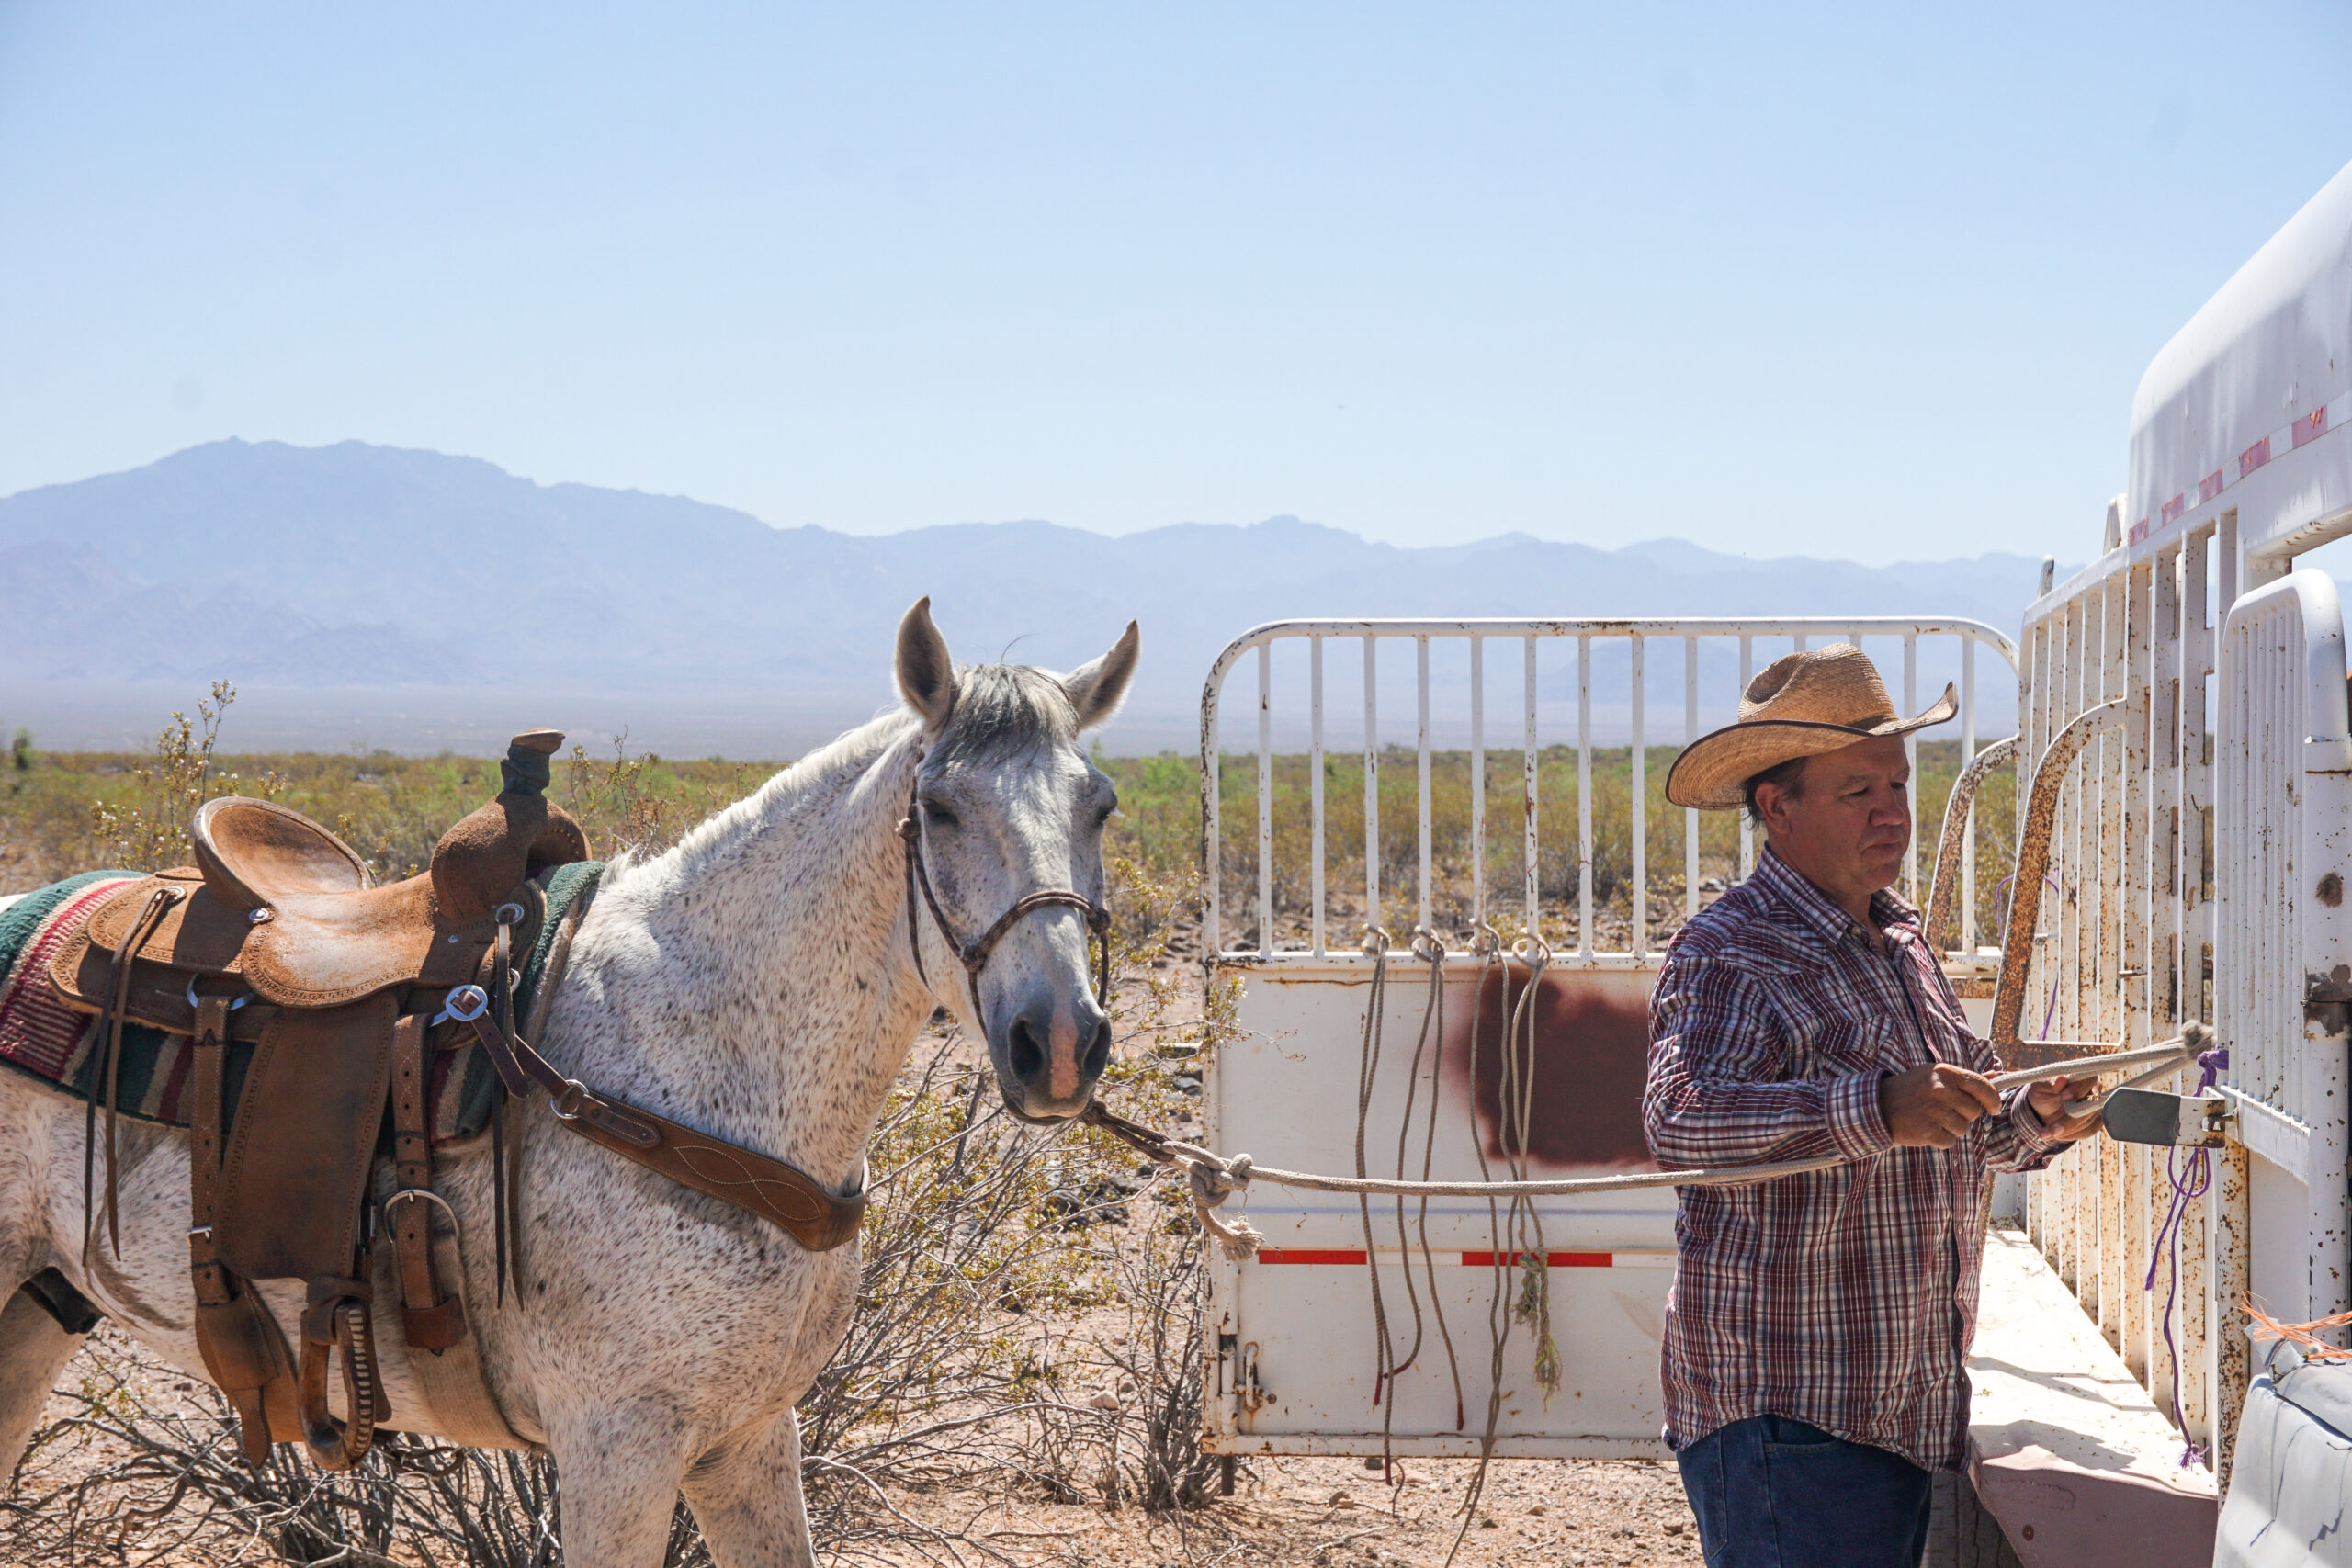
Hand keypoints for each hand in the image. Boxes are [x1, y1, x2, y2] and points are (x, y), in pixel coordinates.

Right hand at [1878, 1063, 2001, 1147]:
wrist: (1878, 1106)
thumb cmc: (1912, 1089)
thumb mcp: (1935, 1076)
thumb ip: (1965, 1079)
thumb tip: (1997, 1075)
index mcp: (1945, 1073)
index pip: (1982, 1086)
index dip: (1993, 1099)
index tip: (1994, 1108)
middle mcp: (1941, 1090)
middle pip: (1974, 1111)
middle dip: (1964, 1114)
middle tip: (1945, 1110)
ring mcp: (1934, 1111)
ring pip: (1963, 1128)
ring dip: (1952, 1128)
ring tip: (1932, 1119)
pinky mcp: (1928, 1131)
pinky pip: (1950, 1141)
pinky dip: (1940, 1139)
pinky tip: (1926, 1128)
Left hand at [2026, 1075, 2102, 1142]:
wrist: (2043, 1109)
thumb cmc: (2042, 1092)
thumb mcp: (2039, 1086)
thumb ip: (2050, 1082)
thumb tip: (2061, 1080)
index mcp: (2082, 1076)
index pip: (2089, 1080)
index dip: (2078, 1089)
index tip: (2064, 1096)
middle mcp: (2094, 1090)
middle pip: (2090, 1105)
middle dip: (2069, 1118)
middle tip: (2051, 1129)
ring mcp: (2097, 1107)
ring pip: (2089, 1120)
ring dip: (2067, 1129)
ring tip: (2045, 1134)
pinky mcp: (2096, 1120)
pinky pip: (2089, 1130)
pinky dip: (2072, 1134)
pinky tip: (2057, 1135)